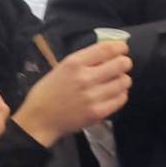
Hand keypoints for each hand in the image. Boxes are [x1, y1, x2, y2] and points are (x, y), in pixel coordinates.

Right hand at [12, 42, 132, 146]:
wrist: (40, 119)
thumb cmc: (50, 91)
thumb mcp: (63, 67)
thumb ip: (85, 59)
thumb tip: (110, 51)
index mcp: (75, 63)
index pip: (107, 49)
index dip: (120, 47)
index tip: (123, 49)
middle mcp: (85, 78)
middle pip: (121, 64)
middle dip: (125, 63)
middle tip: (122, 66)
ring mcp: (93, 96)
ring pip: (124, 82)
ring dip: (123, 80)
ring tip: (116, 81)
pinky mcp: (98, 112)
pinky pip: (121, 99)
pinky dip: (120, 94)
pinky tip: (113, 94)